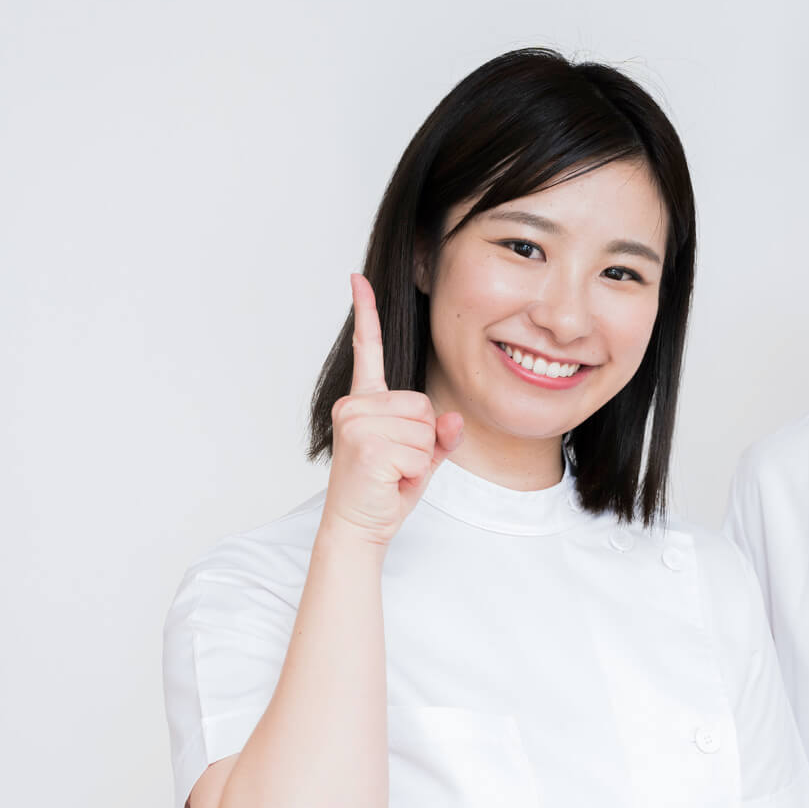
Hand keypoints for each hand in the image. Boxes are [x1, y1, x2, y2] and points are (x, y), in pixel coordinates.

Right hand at [320, 274, 463, 547]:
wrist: (358, 528)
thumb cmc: (385, 491)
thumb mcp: (421, 458)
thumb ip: (439, 435)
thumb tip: (453, 418)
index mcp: (365, 402)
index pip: (369, 350)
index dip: (367, 314)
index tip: (358, 278)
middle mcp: (355, 405)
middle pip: (423, 404)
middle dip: (423, 440)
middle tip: (397, 465)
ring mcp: (357, 422)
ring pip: (425, 428)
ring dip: (418, 459)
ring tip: (393, 473)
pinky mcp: (366, 444)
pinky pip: (419, 451)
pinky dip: (414, 474)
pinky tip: (390, 481)